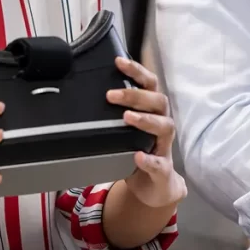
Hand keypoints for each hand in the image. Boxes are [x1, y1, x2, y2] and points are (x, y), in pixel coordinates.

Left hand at [107, 58, 186, 208]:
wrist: (154, 187)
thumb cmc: (137, 149)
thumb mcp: (126, 128)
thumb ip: (114, 111)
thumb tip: (84, 92)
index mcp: (153, 110)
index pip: (149, 84)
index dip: (136, 71)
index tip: (118, 62)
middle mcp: (163, 123)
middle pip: (158, 101)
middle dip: (135, 95)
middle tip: (111, 95)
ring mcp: (164, 147)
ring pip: (164, 126)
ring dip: (146, 120)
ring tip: (127, 117)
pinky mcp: (163, 170)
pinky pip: (159, 163)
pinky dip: (149, 160)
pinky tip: (138, 156)